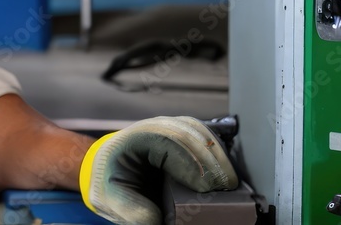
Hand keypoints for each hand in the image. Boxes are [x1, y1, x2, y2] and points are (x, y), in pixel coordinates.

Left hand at [78, 116, 237, 224]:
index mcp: (135, 138)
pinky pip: (202, 135)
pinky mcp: (183, 135)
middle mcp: (154, 126)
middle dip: (210, 161)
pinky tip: (224, 168)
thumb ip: (133, 212)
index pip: (167, 142)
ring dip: (217, 154)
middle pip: (188, 133)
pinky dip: (216, 150)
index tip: (206, 187)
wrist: (111, 169)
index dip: (190, 163)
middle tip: (227, 188)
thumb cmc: (110, 181)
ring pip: (198, 131)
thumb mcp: (112, 199)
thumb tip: (158, 221)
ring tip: (229, 181)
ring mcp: (170, 127)